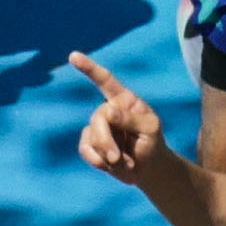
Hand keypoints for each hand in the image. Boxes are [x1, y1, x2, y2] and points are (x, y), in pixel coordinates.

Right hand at [67, 53, 169, 180]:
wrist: (146, 169)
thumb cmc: (152, 143)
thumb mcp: (150, 129)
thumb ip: (130, 119)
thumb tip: (107, 112)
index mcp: (124, 99)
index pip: (105, 80)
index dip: (89, 68)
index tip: (73, 56)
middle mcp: (108, 109)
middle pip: (98, 118)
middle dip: (107, 140)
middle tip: (118, 158)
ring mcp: (97, 126)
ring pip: (91, 136)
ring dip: (107, 154)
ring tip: (123, 161)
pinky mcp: (90, 143)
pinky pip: (85, 149)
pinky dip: (98, 161)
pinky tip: (110, 165)